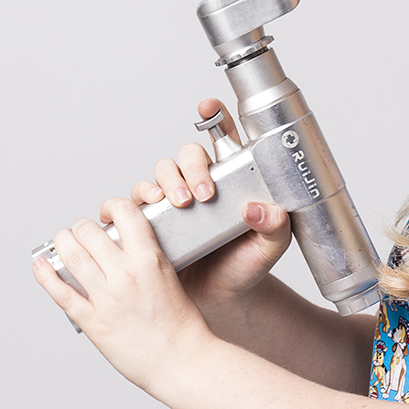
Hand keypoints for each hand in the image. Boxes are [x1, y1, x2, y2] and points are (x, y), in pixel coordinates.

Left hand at [32, 198, 215, 394]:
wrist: (183, 362)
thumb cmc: (182, 326)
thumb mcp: (170, 278)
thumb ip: (146, 260)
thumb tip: (121, 247)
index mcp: (150, 260)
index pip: (125, 212)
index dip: (111, 206)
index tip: (107, 214)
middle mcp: (125, 275)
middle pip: (88, 232)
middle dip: (81, 228)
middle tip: (81, 233)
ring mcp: (107, 299)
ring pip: (71, 256)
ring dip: (62, 243)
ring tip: (62, 242)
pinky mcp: (93, 322)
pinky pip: (61, 292)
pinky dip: (45, 275)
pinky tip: (40, 265)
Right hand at [129, 98, 292, 310]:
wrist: (222, 300)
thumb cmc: (245, 266)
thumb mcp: (270, 247)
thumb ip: (276, 227)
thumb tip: (260, 209)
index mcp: (230, 180)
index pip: (221, 139)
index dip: (214, 117)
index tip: (208, 107)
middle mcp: (197, 184)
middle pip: (185, 155)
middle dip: (191, 168)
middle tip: (203, 194)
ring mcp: (172, 202)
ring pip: (158, 173)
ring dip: (164, 183)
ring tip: (179, 204)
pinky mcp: (151, 223)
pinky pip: (132, 204)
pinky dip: (131, 203)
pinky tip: (142, 212)